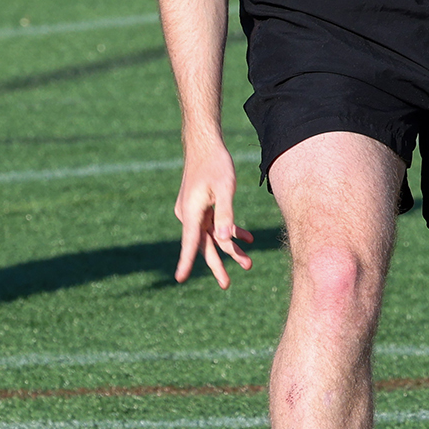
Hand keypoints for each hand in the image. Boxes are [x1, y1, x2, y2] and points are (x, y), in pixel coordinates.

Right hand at [172, 142, 253, 287]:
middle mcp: (189, 215)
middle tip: (227, 285)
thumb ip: (225, 214)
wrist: (204, 144)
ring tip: (248, 264)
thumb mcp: (224, 189)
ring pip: (212, 237)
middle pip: (203, 245)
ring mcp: (194, 212)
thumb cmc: (215, 163)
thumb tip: (223, 240)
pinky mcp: (201, 207)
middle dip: (218, 265)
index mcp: (191, 212)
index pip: (190, 242)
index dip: (186, 261)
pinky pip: (215, 225)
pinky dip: (230, 231)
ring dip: (230, 249)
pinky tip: (248, 238)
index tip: (180, 278)